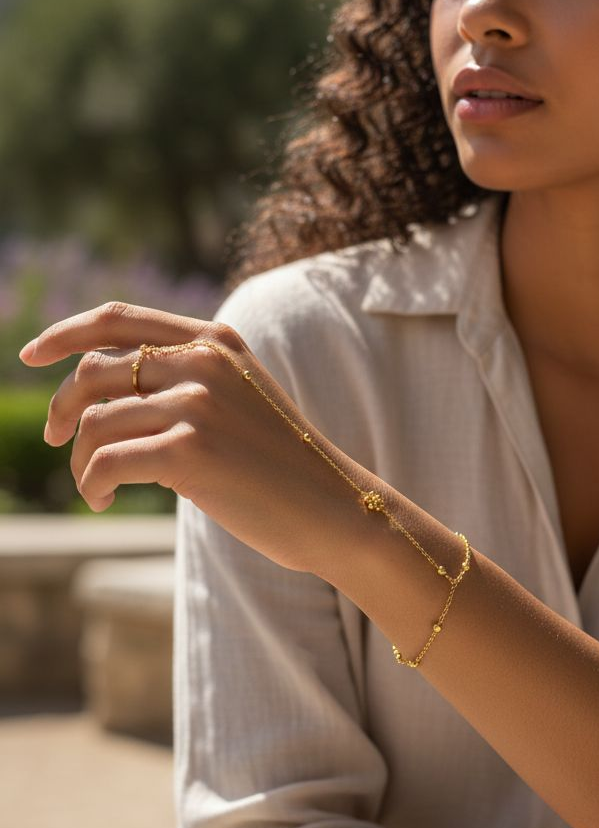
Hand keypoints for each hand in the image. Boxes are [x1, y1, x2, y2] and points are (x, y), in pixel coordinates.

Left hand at [18, 301, 364, 573]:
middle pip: (93, 371)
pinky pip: (106, 462)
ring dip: (80, 459)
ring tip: (94, 485)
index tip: (30, 354)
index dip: (64, 333)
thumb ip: (188, 380)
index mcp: (215, 340)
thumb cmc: (284, 466)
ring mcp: (197, 403)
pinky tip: (104, 501)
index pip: (118, 318)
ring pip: (93, 422)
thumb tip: (104, 395)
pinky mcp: (189, 451)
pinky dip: (92, 484)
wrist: (338, 509)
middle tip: (60, 439)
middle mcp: (203, 361)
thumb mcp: (241, 400)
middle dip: (62, 407)